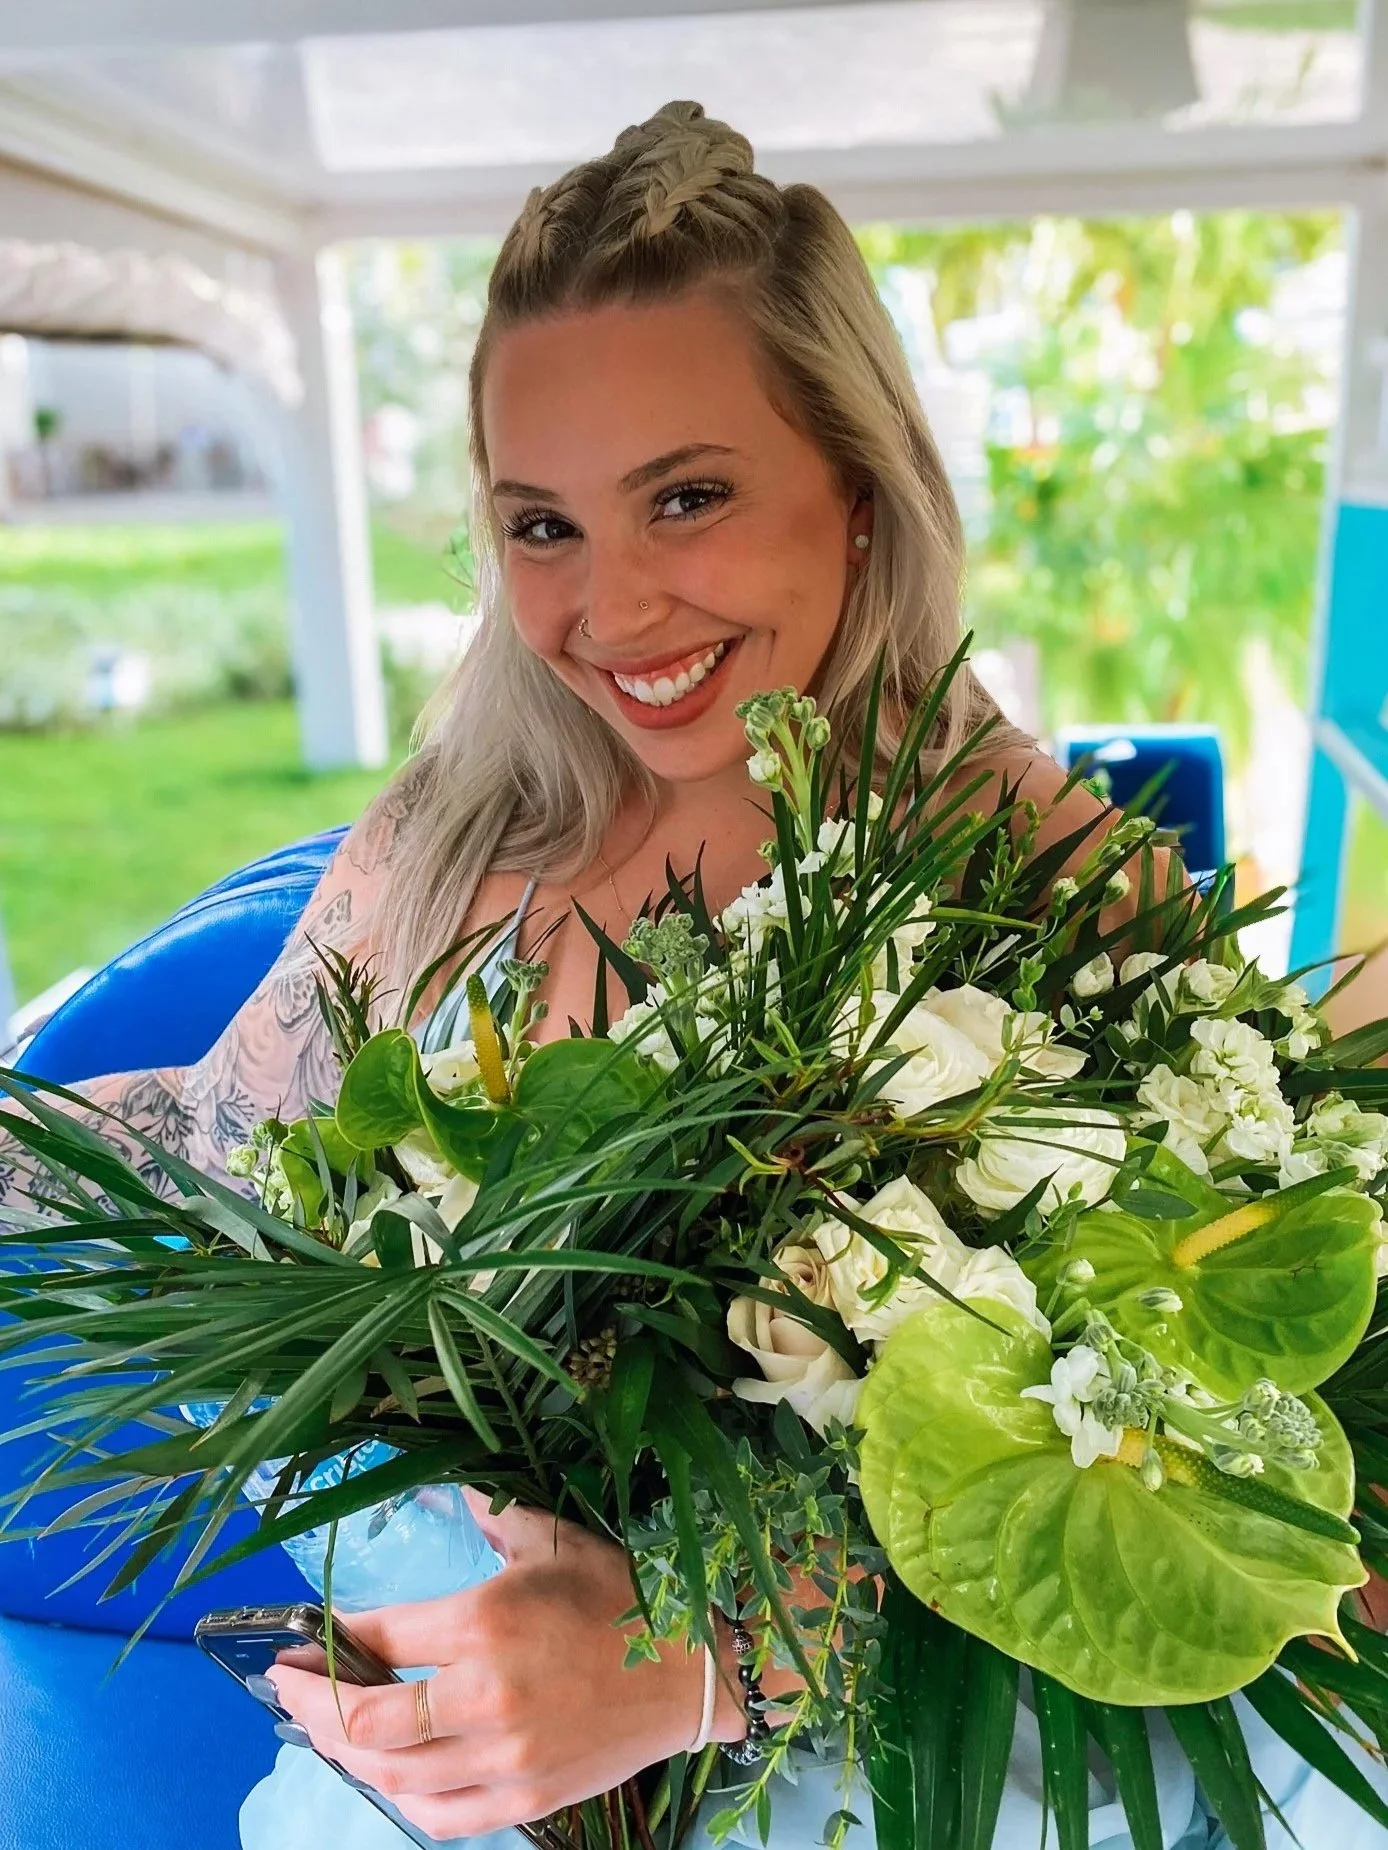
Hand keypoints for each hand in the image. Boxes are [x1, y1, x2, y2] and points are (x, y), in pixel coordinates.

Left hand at [266, 1493, 742, 1840]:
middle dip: (310, 1707)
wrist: (698, 1668)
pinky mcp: (527, 1800)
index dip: (323, 1643)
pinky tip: (387, 1774)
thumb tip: (450, 1485)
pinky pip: (439, 1817)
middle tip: (287, 1690)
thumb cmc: (625, 1594)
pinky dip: (400, 1798)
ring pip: (392, 1776)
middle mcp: (485, 1696)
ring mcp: (505, 1759)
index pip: (376, 1639)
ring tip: (328, 1729)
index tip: (297, 1642)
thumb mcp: (553, 1537)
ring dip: (346, 1754)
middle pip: (364, 1722)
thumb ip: (490, 1513)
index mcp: (485, 1621)